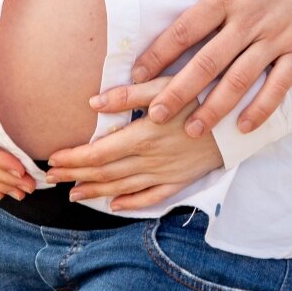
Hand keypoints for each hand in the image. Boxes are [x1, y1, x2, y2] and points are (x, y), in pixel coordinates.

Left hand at [46, 80, 223, 209]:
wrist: (239, 121)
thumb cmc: (203, 93)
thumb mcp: (166, 85)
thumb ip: (128, 94)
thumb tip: (93, 102)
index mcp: (143, 135)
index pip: (98, 152)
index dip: (73, 158)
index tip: (53, 158)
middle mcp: (150, 159)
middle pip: (104, 173)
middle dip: (75, 175)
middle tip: (52, 177)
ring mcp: (164, 174)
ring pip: (122, 188)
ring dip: (94, 192)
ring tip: (73, 193)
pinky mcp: (179, 181)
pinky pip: (150, 198)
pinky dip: (130, 203)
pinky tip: (115, 205)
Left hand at [132, 0, 291, 136]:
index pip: (187, 28)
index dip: (160, 51)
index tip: (137, 72)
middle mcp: (249, 21)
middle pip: (208, 61)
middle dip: (180, 90)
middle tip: (154, 115)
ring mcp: (276, 39)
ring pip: (240, 79)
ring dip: (215, 107)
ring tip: (192, 130)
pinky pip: (279, 86)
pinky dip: (262, 108)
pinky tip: (243, 128)